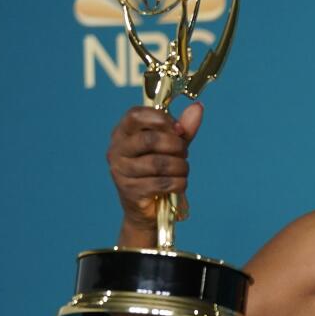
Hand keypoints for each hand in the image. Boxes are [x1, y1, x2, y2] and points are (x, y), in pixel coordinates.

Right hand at [106, 103, 202, 230]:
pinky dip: (180, 183)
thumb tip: (198, 107)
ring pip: (160, 163)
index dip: (162, 119)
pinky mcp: (130, 191)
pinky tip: (180, 183)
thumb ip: (183, 128)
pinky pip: (163, 183)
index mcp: (122, 132)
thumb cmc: (158, 171)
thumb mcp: (172, 146)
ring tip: (183, 170)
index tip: (178, 129)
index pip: (136, 115)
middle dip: (176, 146)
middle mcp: (116, 150)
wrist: (148, 207)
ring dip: (181, 167)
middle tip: (184, 152)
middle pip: (150, 139)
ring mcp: (121, 171)